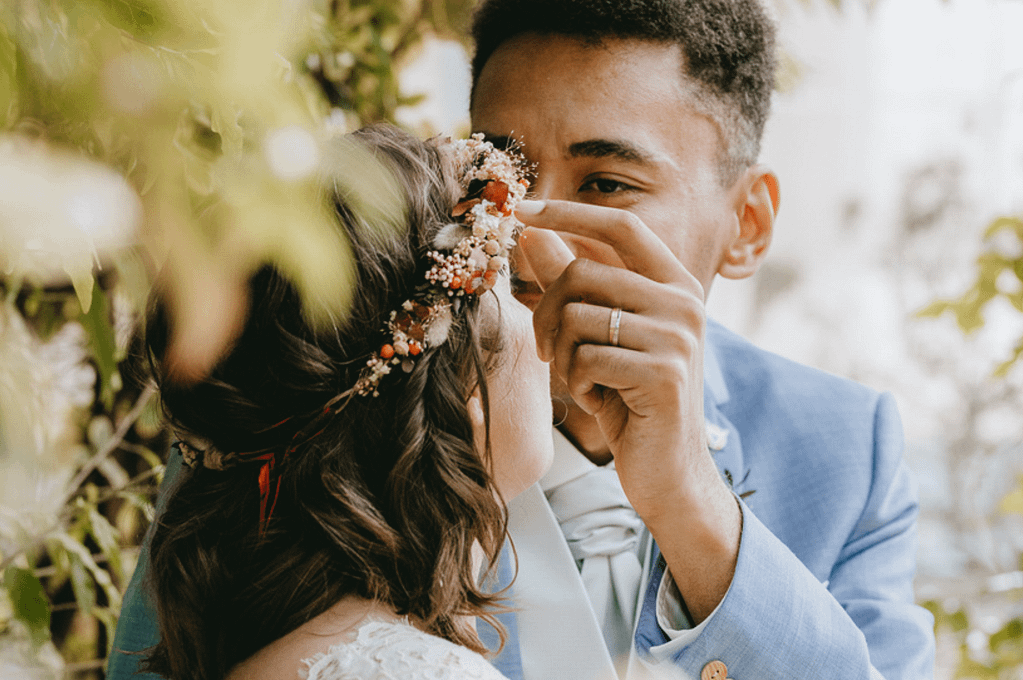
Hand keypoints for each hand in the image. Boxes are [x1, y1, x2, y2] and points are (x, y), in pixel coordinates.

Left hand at [516, 198, 739, 620]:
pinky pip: (586, 358)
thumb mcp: (599, 335)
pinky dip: (576, 383)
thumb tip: (532, 233)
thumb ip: (572, 283)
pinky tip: (597, 401)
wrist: (668, 470)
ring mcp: (678, 337)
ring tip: (579, 380)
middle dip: (545, 313)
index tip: (521, 209)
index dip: (570, 213)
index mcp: (673, 284)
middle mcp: (684, 302)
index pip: (621, 227)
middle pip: (583, 274)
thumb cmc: (630, 399)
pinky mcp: (664, 374)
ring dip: (560, 356)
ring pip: (578, 317)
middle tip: (544, 350)